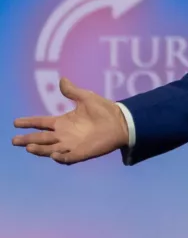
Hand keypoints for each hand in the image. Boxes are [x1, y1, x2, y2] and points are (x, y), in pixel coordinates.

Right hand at [11, 78, 128, 164]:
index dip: (29, 122)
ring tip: (28, 147)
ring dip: (40, 149)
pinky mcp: (82, 152)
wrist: (121, 122)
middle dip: (28, 139)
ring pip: (50, 149)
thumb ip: (73, 91)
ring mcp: (72, 145)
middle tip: (14, 140)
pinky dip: (60, 157)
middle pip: (41, 137)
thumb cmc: (105, 110)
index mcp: (63, 122)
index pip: (41, 122)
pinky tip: (54, 155)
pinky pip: (68, 158)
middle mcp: (64, 135)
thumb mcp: (86, 98)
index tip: (16, 122)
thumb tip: (62, 80)